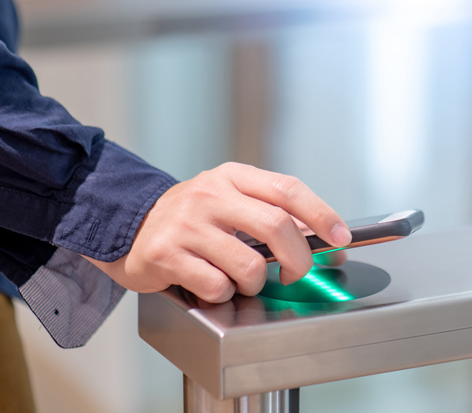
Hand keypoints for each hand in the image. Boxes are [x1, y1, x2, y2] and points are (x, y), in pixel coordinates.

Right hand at [84, 162, 350, 302]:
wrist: (130, 228)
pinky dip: (224, 294)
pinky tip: (213, 284)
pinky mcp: (165, 254)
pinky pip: (216, 286)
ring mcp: (186, 224)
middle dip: (297, 258)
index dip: (321, 214)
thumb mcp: (235, 204)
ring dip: (255, 283)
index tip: (340, 238)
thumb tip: (331, 244)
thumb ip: (279, 218)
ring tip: (242, 279)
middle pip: (275, 226)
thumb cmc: (196, 220)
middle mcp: (211, 194)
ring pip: (248, 264)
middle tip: (296, 273)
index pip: (288, 189)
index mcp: (234, 177)